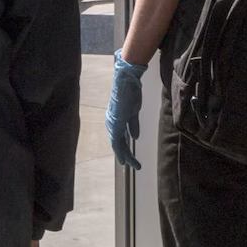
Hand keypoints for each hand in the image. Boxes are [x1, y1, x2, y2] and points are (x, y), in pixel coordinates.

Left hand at [107, 51, 145, 168]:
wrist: (127, 80)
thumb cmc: (130, 92)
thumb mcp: (134, 111)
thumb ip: (132, 125)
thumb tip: (134, 137)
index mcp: (115, 119)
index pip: (118, 138)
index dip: (123, 149)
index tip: (127, 159)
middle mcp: (112, 123)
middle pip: (117, 143)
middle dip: (124, 155)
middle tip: (130, 166)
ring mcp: (113, 123)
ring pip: (117, 145)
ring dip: (125, 156)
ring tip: (132, 165)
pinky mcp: (116, 122)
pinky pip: (117, 141)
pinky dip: (121, 151)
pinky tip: (125, 159)